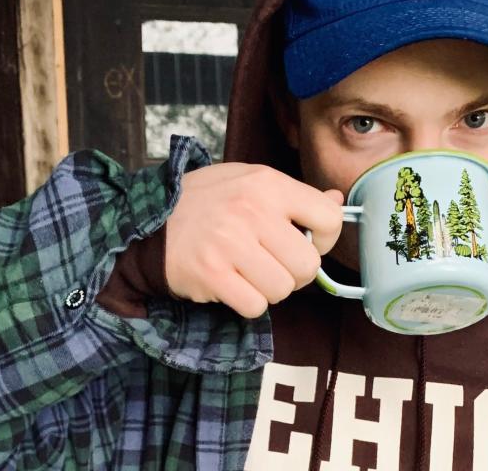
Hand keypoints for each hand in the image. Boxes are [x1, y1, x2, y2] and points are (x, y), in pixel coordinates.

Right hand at [164, 163, 345, 317]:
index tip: (305, 241)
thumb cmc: (205, 201)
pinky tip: (231, 284)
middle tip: (273, 263)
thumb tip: (338, 202)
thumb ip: (294, 194)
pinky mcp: (213, 275)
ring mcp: (231, 244)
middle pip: (308, 264)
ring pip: (283, 289)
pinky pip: (256, 307)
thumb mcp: (248, 181)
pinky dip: (248, 303)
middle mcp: (251, 211)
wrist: (148, 220)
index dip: (324, 238)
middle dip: (295, 272)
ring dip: (269, 289)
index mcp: (267, 183)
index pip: (329, 217)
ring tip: (247, 272)